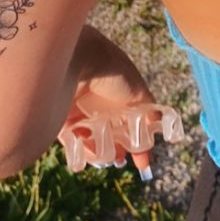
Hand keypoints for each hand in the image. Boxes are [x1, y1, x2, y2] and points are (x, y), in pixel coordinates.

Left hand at [59, 26, 159, 176]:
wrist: (80, 58)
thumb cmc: (113, 70)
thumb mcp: (138, 90)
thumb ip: (149, 110)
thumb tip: (158, 124)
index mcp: (118, 94)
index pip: (129, 123)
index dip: (137, 143)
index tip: (143, 162)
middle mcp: (99, 103)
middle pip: (110, 134)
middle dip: (117, 150)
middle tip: (121, 160)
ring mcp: (79, 111)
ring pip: (91, 140)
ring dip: (100, 152)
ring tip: (107, 157)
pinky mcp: (61, 119)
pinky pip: (71, 141)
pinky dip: (81, 150)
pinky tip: (89, 152)